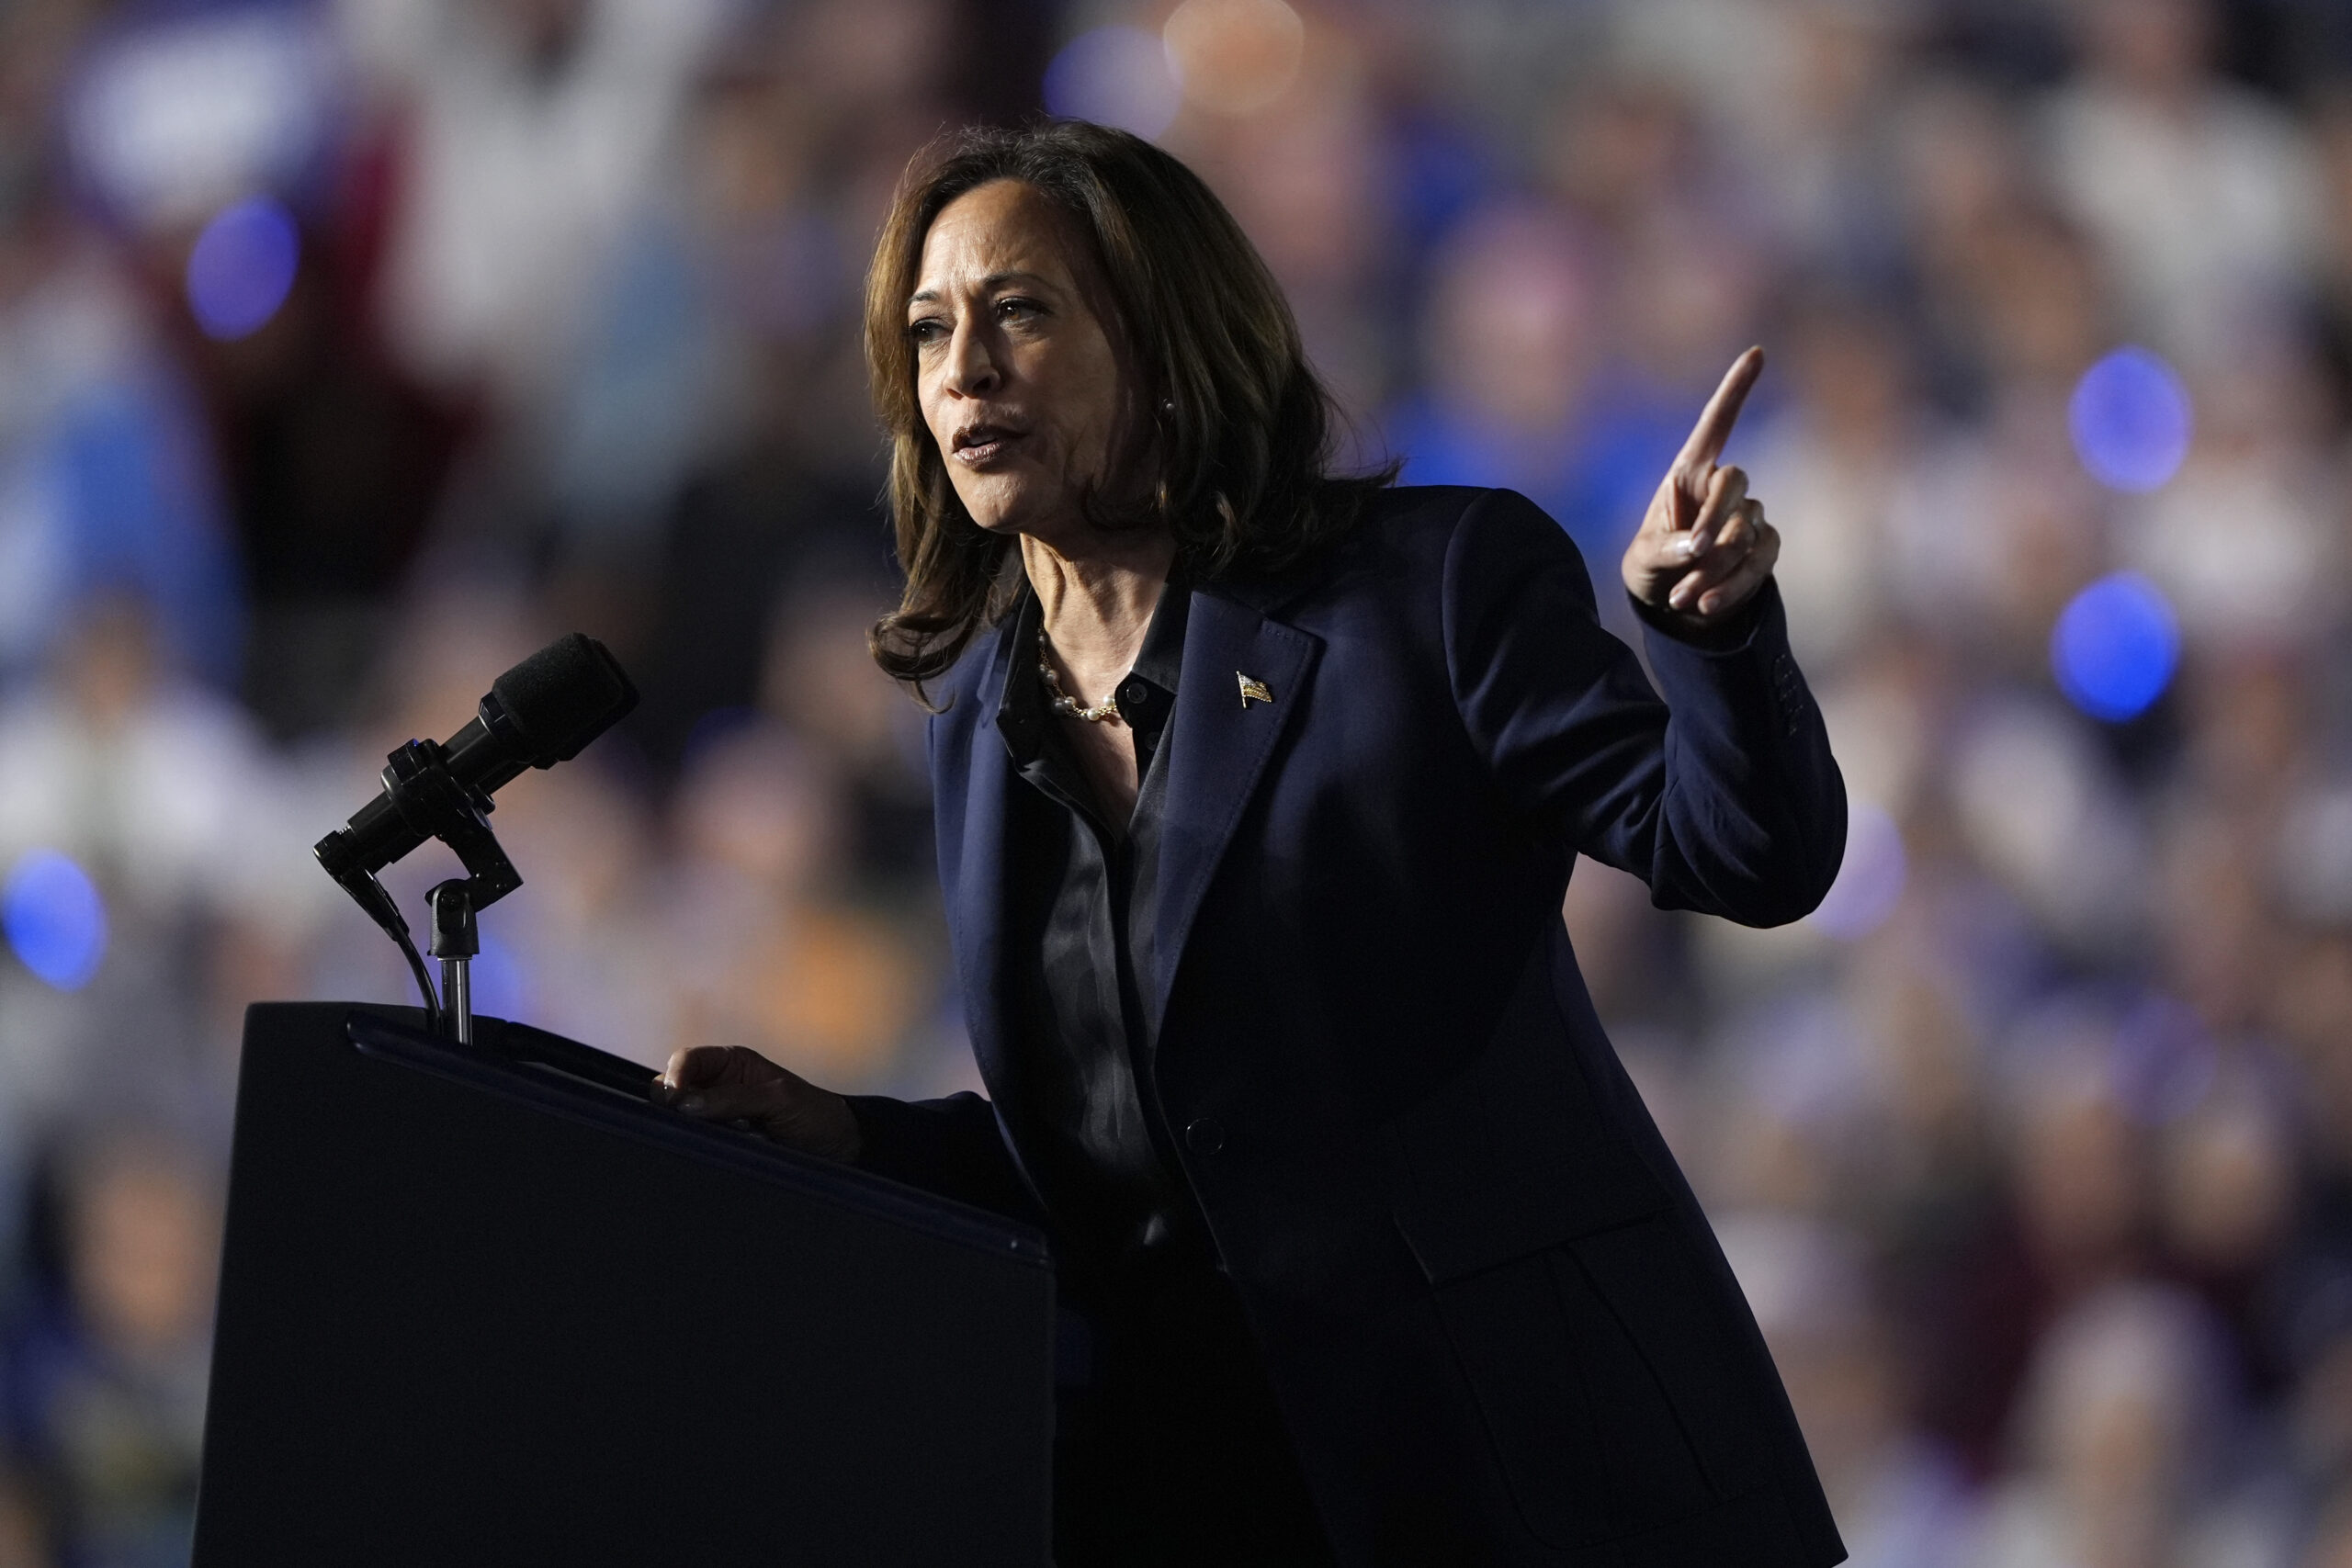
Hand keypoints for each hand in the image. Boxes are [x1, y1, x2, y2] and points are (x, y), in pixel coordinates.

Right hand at [651, 1045, 861, 1160]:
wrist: (839, 1148)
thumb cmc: (816, 1114)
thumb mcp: (779, 1099)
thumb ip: (733, 1098)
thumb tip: (685, 1104)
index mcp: (733, 1063)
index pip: (687, 1060)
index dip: (674, 1076)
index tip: (673, 1100)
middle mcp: (720, 1086)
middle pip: (674, 1088)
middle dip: (676, 1104)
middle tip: (695, 1123)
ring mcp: (719, 1116)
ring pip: (682, 1118)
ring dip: (691, 1128)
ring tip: (722, 1136)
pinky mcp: (723, 1142)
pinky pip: (697, 1141)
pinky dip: (701, 1145)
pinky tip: (719, 1149)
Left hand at [1621, 347, 1781, 630]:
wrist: (1670, 600)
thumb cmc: (1650, 565)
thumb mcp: (1644, 558)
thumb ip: (1665, 548)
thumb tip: (1696, 548)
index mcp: (1689, 472)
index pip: (1716, 424)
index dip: (1736, 389)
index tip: (1757, 352)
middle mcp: (1722, 486)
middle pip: (1735, 482)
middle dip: (1713, 519)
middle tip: (1689, 553)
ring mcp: (1748, 515)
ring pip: (1746, 530)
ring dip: (1714, 566)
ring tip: (1680, 597)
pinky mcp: (1763, 546)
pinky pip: (1761, 559)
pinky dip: (1733, 584)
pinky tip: (1704, 604)